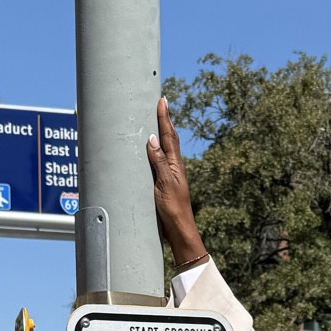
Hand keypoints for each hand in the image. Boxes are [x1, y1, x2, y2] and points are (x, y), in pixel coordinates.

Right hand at [147, 97, 206, 266]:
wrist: (179, 230)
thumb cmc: (173, 209)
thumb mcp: (164, 183)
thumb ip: (158, 161)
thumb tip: (151, 138)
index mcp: (174, 163)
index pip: (168, 135)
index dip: (164, 117)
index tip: (162, 100)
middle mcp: (173, 166)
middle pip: (168, 138)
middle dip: (164, 120)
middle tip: (160, 103)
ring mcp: (169, 174)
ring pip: (164, 148)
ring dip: (161, 132)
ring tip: (157, 119)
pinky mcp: (164, 183)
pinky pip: (159, 161)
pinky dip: (156, 149)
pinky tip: (152, 150)